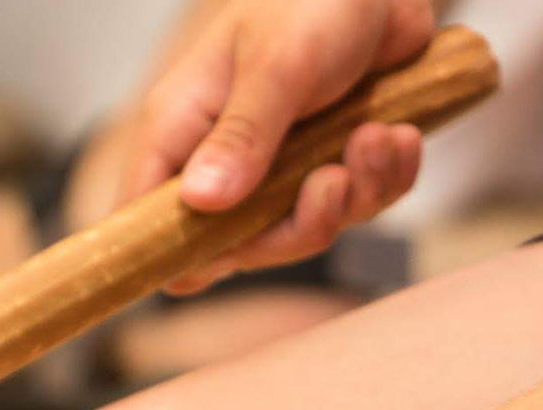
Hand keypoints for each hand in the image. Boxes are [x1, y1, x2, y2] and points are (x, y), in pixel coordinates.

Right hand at [122, 0, 434, 292]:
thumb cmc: (313, 0)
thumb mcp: (277, 63)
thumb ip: (241, 135)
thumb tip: (200, 202)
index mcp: (179, 133)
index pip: (145, 222)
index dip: (181, 250)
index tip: (241, 244)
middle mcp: (216, 164)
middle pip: (233, 251)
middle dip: (296, 228)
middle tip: (334, 179)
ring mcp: (270, 176)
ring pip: (297, 237)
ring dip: (352, 198)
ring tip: (378, 138)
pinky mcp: (321, 173)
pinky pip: (349, 211)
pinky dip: (382, 183)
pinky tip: (397, 136)